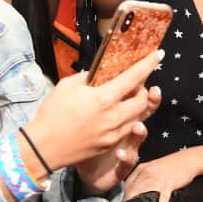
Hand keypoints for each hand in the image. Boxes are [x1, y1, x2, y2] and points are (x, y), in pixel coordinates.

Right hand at [24, 50, 162, 171]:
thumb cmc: (52, 113)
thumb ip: (88, 77)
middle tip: (135, 82)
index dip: (148, 64)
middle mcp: (114, 116)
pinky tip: (117, 113)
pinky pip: (128, 129)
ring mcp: (114, 133)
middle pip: (144, 100)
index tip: (158, 54)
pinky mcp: (110, 145)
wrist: (44, 147)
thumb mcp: (68, 85)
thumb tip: (100, 73)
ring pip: (140, 116)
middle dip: (144, 89)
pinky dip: (129, 119)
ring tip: (127, 97)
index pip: (134, 77)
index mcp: (104, 98)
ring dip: (138, 105)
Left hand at [75, 82, 160, 193]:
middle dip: (151, 102)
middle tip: (153, 91)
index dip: (142, 80)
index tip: (150, 68)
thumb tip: (102, 71)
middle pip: (145, 112)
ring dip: (140, 131)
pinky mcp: (121, 165)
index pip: (135, 92)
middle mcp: (129, 128)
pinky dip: (125, 156)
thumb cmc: (86, 134)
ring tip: (138, 126)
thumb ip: (101, 94)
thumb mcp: (93, 111)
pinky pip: (127, 161)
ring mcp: (128, 146)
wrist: (83, 167)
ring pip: (139, 137)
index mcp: (121, 111)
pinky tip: (119, 153)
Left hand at [123, 150, 200, 201]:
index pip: (126, 186)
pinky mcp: (168, 183)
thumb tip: (132, 197)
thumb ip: (141, 181)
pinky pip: (161, 198)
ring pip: (143, 195)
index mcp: (140, 169)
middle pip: (132, 191)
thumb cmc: (170, 167)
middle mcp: (146, 172)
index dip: (125, 199)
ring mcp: (156, 177)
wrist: (187, 159)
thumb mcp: (151, 170)